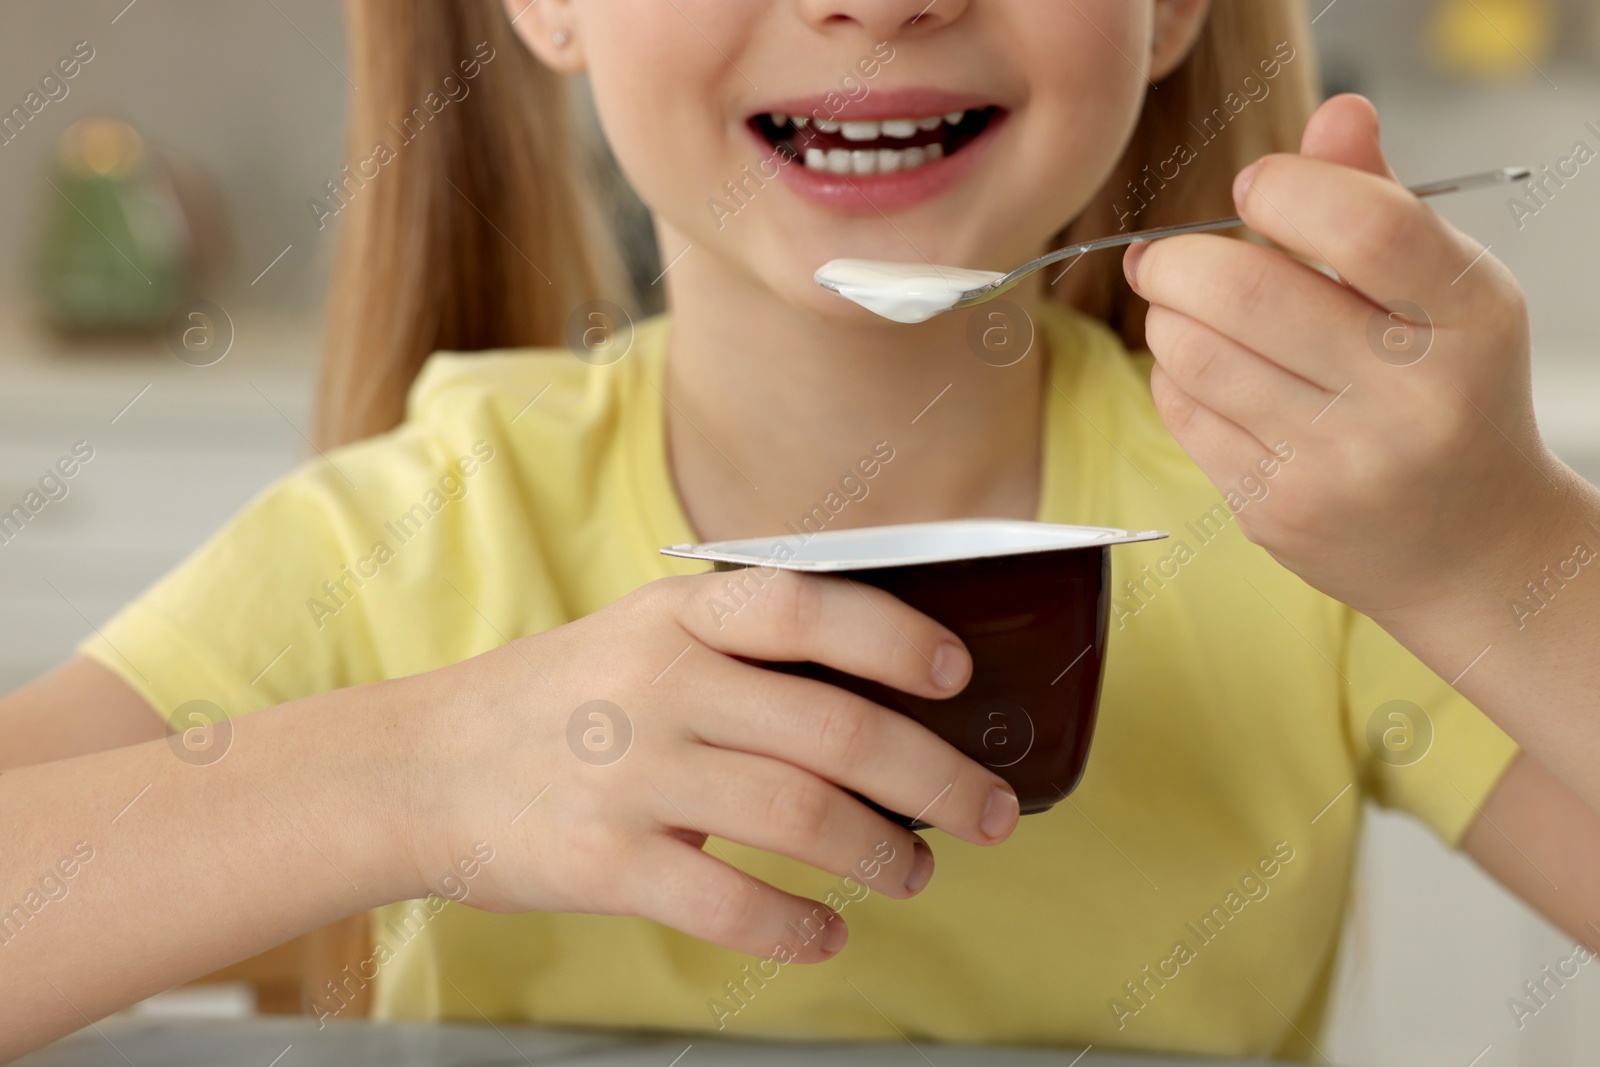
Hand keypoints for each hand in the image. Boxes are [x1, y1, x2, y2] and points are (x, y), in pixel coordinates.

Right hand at [392, 568, 1018, 961]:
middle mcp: (661, 685)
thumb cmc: (554, 701)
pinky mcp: (605, 862)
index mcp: (676, 617)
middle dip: (937, 778)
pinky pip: (733, 903)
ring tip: (916, 872)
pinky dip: (800, 927)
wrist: (418, 768)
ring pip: (803, 817)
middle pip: (836, 730)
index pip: (806, 607)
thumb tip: (880, 696)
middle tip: (990, 812)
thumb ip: (739, 651)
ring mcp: (632, 774)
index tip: (958, 675)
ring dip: (885, 855)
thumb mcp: (638, 636)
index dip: (895, 637)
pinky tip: (825, 933)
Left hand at [1123, 94, 1574, 618]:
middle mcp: (1410, 398)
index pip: (1365, 228)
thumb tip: (1334, 111)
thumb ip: (1382, 202)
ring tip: (1181, 309)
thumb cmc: (1448, 394)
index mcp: (1469, 322)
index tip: (1253, 189)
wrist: (1471, 548)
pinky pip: (1185, 413)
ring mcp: (1340, 465)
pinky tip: (1199, 371)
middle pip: (1248, 292)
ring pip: (1199, 354)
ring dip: (1167, 316)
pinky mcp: (1277, 512)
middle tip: (1165, 256)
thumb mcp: (1446, 293)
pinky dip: (1173, 376)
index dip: (1286, 189)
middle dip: (1180, 258)